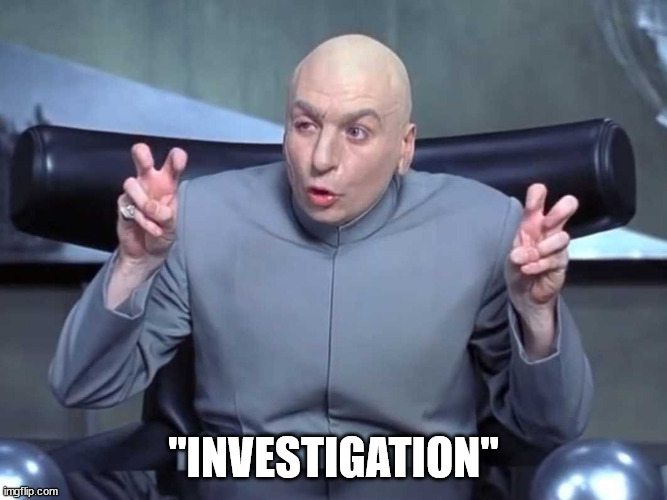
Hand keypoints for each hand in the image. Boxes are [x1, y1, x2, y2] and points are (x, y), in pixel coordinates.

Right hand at [116, 143, 186, 267]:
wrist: (147, 252)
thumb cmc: (164, 233)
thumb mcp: (173, 226)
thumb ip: (165, 215)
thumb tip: (151, 207)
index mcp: (169, 185)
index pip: (172, 167)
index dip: (175, 159)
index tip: (178, 157)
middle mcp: (151, 184)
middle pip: (143, 161)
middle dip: (142, 156)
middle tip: (144, 159)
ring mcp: (135, 193)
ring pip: (131, 183)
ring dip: (143, 202)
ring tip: (154, 219)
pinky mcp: (123, 204)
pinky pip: (128, 205)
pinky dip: (142, 219)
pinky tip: (151, 229)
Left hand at [505, 184, 577, 316]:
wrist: (525, 294)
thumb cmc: (518, 268)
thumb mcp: (512, 258)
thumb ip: (517, 253)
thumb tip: (520, 254)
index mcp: (532, 223)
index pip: (537, 202)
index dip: (538, 195)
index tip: (539, 191)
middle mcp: (548, 231)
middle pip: (567, 208)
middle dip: (560, 211)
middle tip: (548, 223)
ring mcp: (558, 246)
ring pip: (563, 237)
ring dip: (542, 248)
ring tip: (528, 259)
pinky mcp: (562, 263)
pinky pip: (555, 259)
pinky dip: (538, 265)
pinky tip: (528, 269)